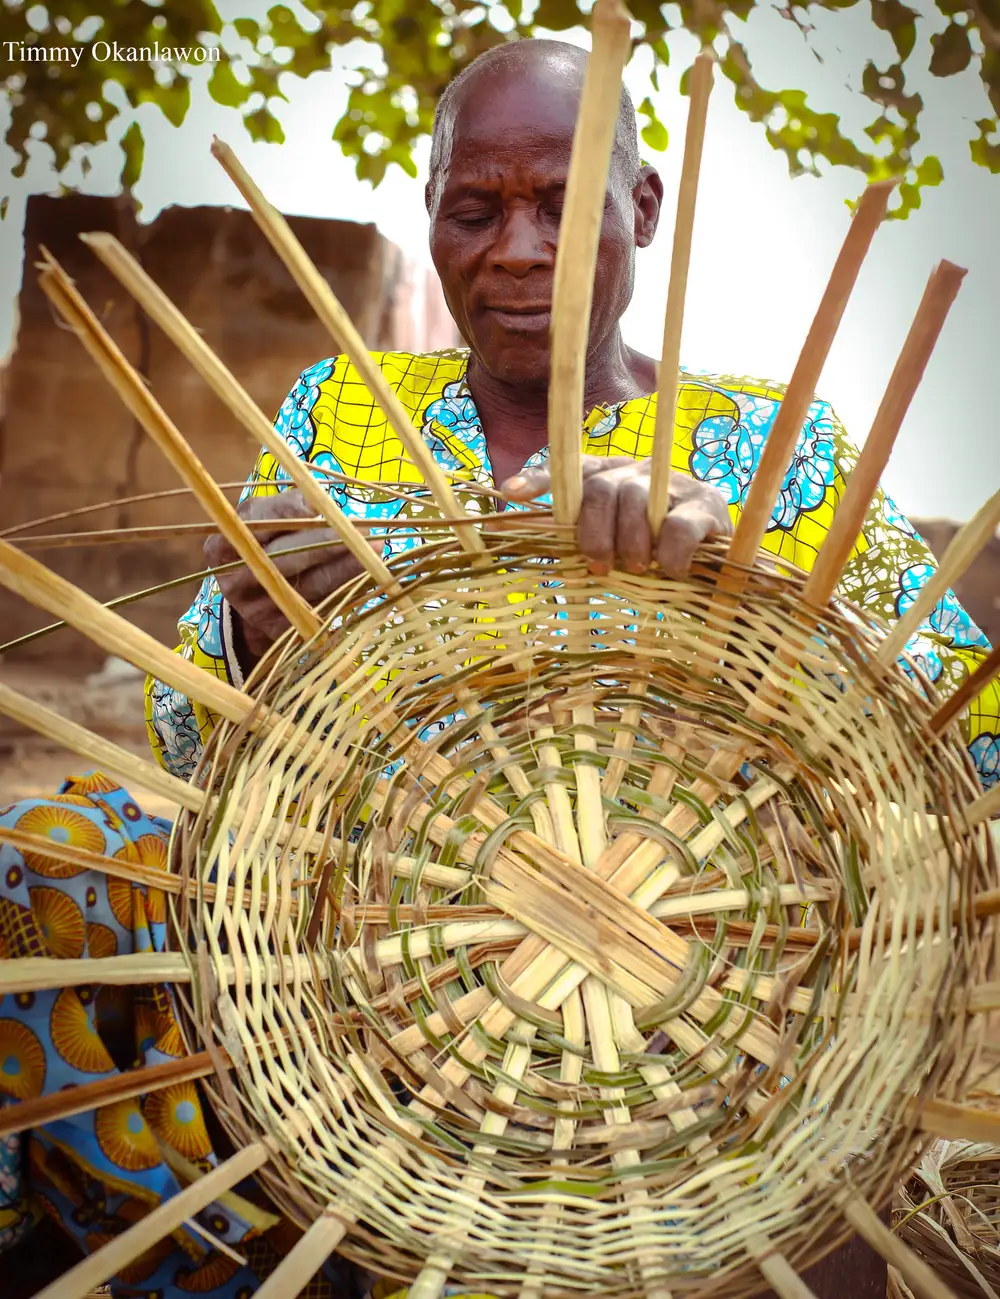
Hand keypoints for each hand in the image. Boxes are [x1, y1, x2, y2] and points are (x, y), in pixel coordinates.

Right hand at [205, 490, 380, 665]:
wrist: (252, 598)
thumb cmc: (264, 545)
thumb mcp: (262, 522)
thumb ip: (286, 509)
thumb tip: (320, 504)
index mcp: (222, 545)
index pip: (253, 523)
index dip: (286, 511)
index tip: (316, 505)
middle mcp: (235, 579)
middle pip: (286, 557)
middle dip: (327, 542)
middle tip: (363, 531)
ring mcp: (258, 609)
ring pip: (310, 586)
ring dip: (347, 567)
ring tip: (377, 550)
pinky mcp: (282, 631)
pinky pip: (322, 610)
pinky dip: (348, 592)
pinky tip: (371, 578)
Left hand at [502, 455, 731, 576]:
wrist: (719, 567)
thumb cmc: (656, 557)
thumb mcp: (615, 547)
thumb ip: (581, 537)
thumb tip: (528, 534)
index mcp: (613, 477)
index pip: (571, 470)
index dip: (540, 478)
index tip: (511, 491)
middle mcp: (641, 471)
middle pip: (602, 488)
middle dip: (594, 533)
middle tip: (601, 565)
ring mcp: (676, 484)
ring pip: (636, 501)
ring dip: (632, 544)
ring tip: (638, 569)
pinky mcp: (708, 504)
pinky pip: (678, 528)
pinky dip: (669, 557)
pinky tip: (671, 571)